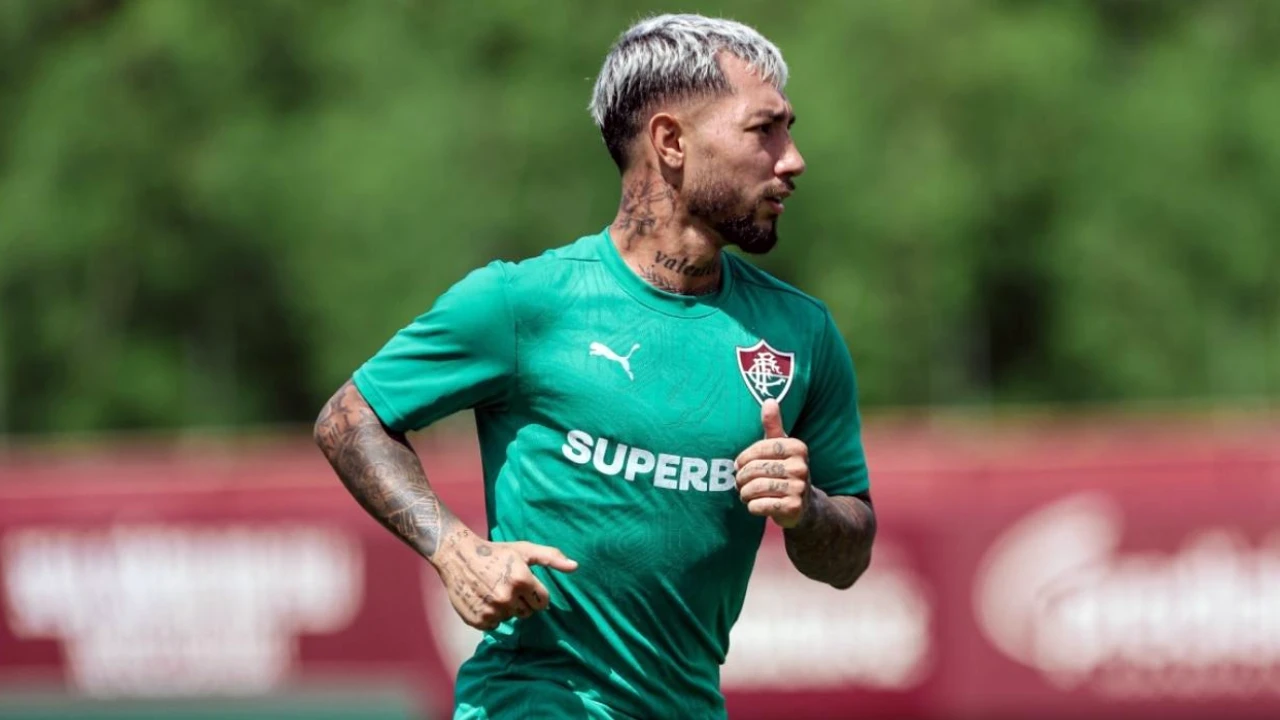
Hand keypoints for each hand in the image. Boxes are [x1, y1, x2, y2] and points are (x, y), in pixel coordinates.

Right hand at [433, 531, 577, 630]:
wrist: (457, 556)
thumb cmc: (495, 552)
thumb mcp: (524, 550)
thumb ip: (551, 557)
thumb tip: (575, 566)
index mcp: (522, 580)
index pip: (543, 603)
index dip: (535, 594)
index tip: (524, 585)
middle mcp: (507, 597)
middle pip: (527, 613)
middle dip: (521, 601)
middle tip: (506, 586)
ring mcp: (492, 610)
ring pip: (510, 618)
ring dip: (505, 608)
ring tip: (493, 591)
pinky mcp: (478, 620)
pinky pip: (493, 625)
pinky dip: (490, 616)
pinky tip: (483, 600)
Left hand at [734, 399, 809, 528]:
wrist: (805, 506)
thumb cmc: (785, 470)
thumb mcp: (781, 447)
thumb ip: (773, 425)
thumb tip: (769, 400)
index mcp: (797, 448)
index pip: (758, 449)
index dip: (743, 458)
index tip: (740, 465)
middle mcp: (801, 467)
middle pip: (754, 470)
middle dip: (741, 478)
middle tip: (740, 482)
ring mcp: (799, 488)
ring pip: (755, 488)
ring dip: (745, 493)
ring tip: (746, 493)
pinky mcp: (794, 508)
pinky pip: (759, 505)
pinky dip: (752, 507)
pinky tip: (756, 505)